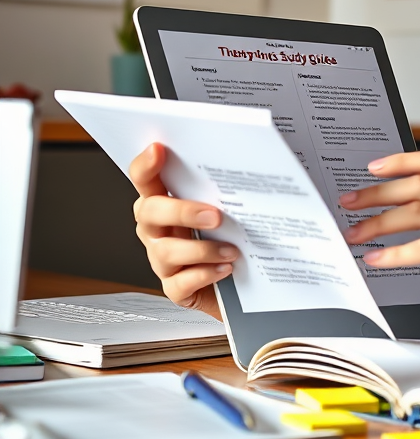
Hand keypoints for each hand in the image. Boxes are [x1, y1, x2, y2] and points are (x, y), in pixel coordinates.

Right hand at [130, 143, 237, 317]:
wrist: (243, 285)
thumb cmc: (234, 237)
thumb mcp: (229, 207)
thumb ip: (226, 187)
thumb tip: (255, 160)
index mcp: (166, 203)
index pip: (145, 180)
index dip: (145, 165)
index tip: (158, 149)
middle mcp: (158, 230)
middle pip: (150, 213)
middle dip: (181, 211)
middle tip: (214, 215)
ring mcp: (163, 261)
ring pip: (165, 251)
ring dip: (202, 249)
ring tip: (231, 250)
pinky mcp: (176, 289)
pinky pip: (180, 284)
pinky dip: (204, 275)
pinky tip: (225, 270)